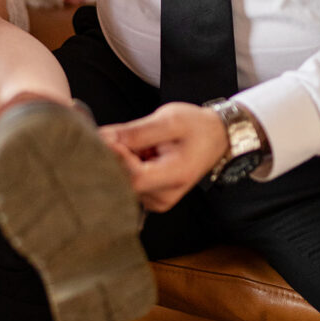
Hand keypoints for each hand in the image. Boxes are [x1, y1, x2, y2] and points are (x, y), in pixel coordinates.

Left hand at [100, 103, 227, 211]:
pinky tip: (142, 154)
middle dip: (117, 157)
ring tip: (144, 145)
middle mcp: (165, 196)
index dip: (118, 157)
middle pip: (124, 181)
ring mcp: (157, 200)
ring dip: (123, 160)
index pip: (134, 176)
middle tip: (125, 135)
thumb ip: (137, 132)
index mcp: (176, 176)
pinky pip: (127, 182)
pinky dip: (128, 166)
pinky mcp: (150, 197)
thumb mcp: (170, 120)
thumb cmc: (196, 127)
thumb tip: (104, 138)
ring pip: (122, 181)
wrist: (215, 138)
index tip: (111, 136)